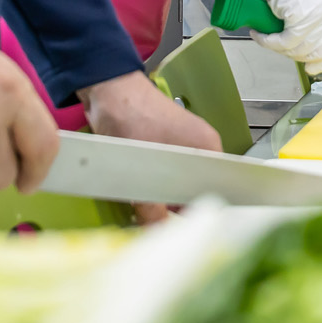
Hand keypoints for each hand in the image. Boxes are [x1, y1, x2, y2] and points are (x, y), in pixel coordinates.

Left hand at [81, 70, 223, 224]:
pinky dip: (151, 185)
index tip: (181, 229)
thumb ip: (153, 208)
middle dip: (174, 207)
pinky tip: (137, 194)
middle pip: (194, 190)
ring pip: (176, 183)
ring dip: (160, 196)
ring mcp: (182, 145)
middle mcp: (201, 147)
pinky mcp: (163, 145)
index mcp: (209, 149)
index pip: (214, 191)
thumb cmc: (131, 121)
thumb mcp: (141, 172)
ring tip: (142, 209)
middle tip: (155, 223)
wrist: (107, 90)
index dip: (198, 211)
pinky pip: (164, 174)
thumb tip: (157, 232)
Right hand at [247, 0, 321, 73]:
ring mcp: (317, 15)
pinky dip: (269, 42)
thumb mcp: (310, 8)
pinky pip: (285, 41)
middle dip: (298, 57)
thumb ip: (314, 28)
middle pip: (320, 52)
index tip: (313, 68)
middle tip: (282, 50)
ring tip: (267, 39)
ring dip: (280, 50)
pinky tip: (260, 35)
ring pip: (301, 49)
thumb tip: (307, 54)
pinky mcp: (300, 15)